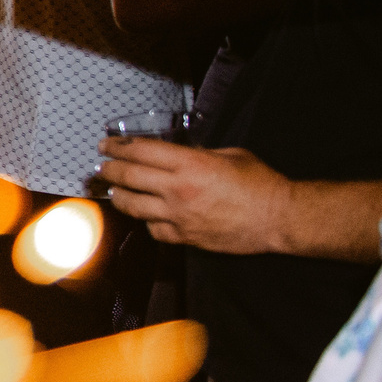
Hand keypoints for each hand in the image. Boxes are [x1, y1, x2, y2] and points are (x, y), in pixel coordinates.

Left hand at [95, 140, 293, 251]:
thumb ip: (199, 154)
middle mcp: (178, 189)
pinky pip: (154, 230)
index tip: (106, 145)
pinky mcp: (185, 236)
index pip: (140, 151)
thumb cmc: (261, 184)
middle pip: (129, 177)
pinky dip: (146, 222)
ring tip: (114, 191)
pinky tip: (145, 216)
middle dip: (109, 170)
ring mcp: (179, 215)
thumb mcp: (229, 155)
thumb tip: (181, 154)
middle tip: (101, 166)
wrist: (279, 218)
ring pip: (133, 206)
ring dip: (118, 197)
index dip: (118, 147)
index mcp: (190, 164)